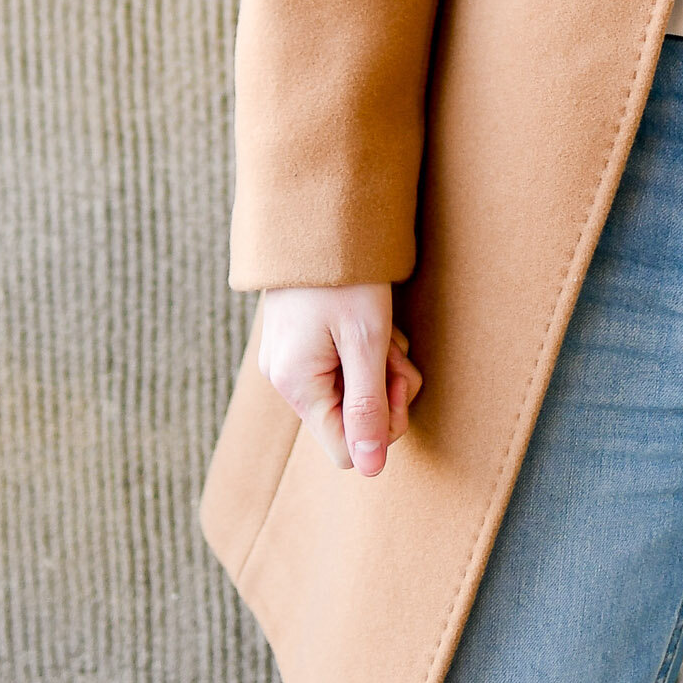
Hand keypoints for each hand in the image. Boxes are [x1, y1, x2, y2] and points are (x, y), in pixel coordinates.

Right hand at [257, 284, 422, 475]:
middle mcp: (285, 379)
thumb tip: (372, 469)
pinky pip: (339, 365)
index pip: (346, 449)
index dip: (382, 425)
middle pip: (350, 419)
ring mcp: (289, 359)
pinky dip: (363, 348)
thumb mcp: (367, 342)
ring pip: (349, 390)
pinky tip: (367, 318)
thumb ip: (368, 408)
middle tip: (394, 348)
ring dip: (378, 364)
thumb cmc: (344, 276)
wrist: (316, 212)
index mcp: (297, 385)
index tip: (397, 381)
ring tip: (382, 325)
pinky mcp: (300, 341)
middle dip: (384, 388)